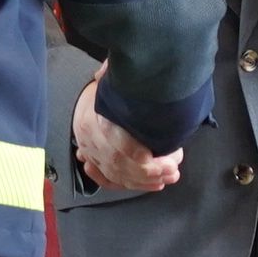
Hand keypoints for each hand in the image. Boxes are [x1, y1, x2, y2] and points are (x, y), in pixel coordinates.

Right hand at [74, 73, 181, 194]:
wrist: (85, 100)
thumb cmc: (104, 90)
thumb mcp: (113, 79)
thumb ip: (117, 75)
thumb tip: (116, 71)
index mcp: (92, 116)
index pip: (112, 136)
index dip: (133, 150)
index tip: (156, 154)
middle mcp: (89, 138)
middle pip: (117, 161)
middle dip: (148, 170)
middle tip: (172, 168)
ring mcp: (91, 153)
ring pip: (117, 174)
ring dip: (145, 180)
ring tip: (169, 177)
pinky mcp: (96, 163)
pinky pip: (112, 180)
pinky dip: (133, 185)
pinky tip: (153, 184)